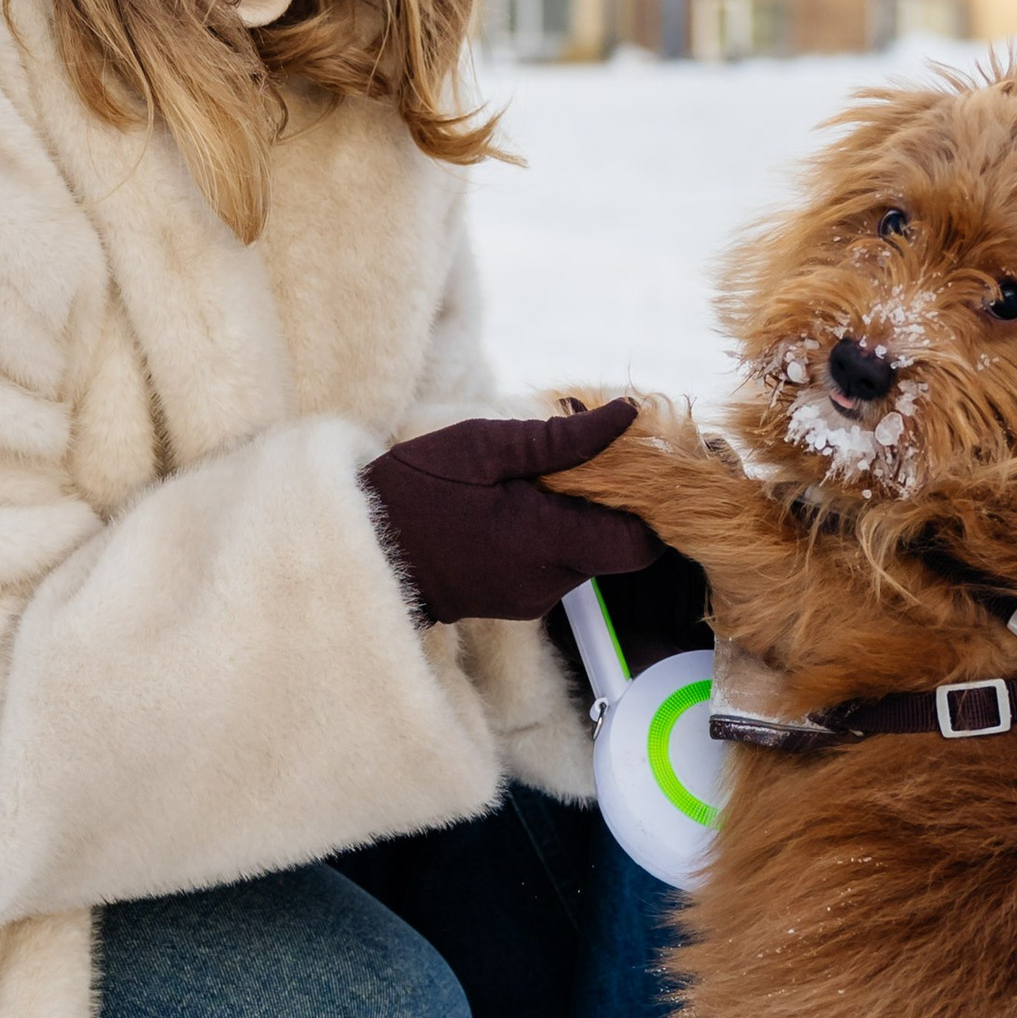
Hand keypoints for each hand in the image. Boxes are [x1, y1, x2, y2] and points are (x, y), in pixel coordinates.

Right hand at [360, 402, 662, 627]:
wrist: (364, 550)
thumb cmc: (415, 492)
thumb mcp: (482, 446)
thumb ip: (561, 439)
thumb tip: (627, 416)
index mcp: (547, 542)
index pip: (641, 543)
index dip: (652, 507)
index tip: (637, 467)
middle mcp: (550, 582)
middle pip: (616, 545)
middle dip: (609, 501)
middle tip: (576, 459)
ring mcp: (535, 597)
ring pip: (588, 553)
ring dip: (576, 516)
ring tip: (533, 480)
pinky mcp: (520, 601)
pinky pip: (558, 565)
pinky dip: (552, 534)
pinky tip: (517, 507)